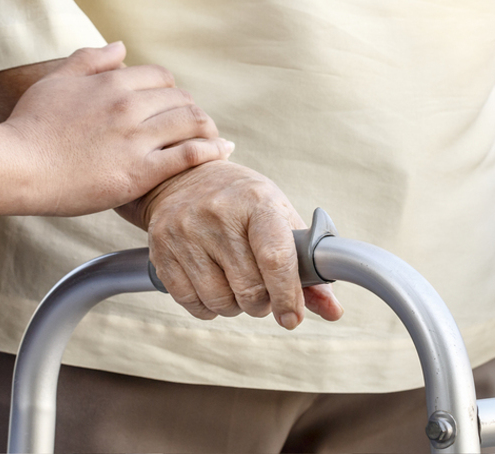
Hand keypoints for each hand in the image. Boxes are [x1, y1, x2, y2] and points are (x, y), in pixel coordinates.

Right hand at [0, 43, 233, 215]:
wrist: (16, 168)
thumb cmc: (31, 127)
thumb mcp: (56, 83)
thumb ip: (89, 60)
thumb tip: (122, 46)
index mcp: (111, 84)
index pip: (162, 78)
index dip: (172, 91)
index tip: (173, 106)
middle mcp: (128, 107)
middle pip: (181, 100)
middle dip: (192, 111)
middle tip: (196, 125)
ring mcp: (136, 139)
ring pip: (191, 122)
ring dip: (208, 128)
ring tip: (213, 138)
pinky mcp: (140, 172)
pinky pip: (189, 155)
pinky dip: (211, 150)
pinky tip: (221, 150)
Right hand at [117, 160, 343, 327]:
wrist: (185, 177)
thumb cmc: (243, 201)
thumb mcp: (280, 218)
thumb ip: (308, 266)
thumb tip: (333, 310)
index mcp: (257, 202)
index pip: (275, 256)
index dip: (287, 294)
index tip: (292, 317)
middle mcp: (218, 214)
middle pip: (249, 288)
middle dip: (263, 302)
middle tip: (265, 292)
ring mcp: (186, 232)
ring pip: (220, 302)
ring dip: (236, 307)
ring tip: (239, 285)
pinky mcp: (161, 250)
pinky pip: (192, 303)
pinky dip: (210, 307)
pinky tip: (216, 286)